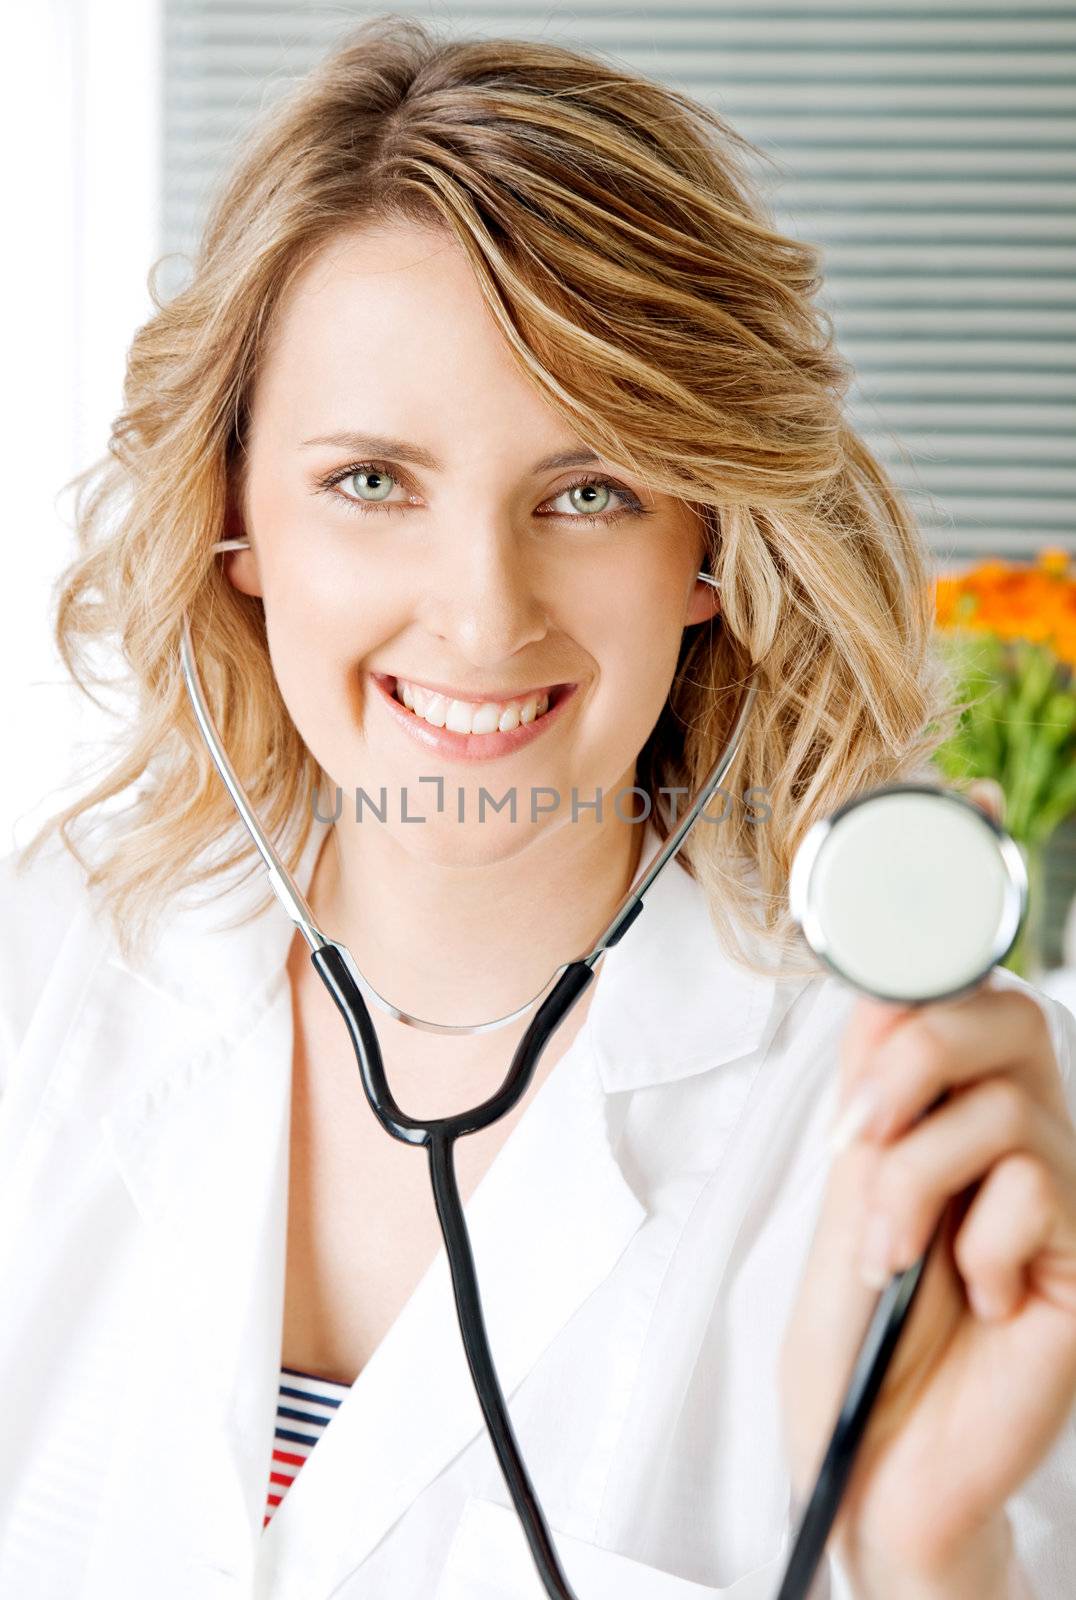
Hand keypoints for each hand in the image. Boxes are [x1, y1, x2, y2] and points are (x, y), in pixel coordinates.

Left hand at [780, 932, 1075, 1592]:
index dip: (919, 989)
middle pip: (1005, 1017)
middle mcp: (1015, 1144)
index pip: (960, 1003)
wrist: (870, 1462)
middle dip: (914, 1061)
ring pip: (1004, 1110)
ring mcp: (1061, 1199)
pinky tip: (977, 1299)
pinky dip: (978, 1243)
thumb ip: (876, 1095)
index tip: (867, 1029)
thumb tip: (888, 994)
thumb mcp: (847, 1192)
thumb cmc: (853, 1340)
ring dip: (916, 1182)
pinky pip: (1039, 1188)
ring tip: (892, 1258)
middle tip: (857, 1140)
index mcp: (949, 1117)